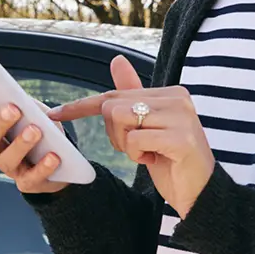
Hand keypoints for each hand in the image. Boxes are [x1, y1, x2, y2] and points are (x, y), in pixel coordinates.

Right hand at [0, 82, 70, 194]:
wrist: (60, 160)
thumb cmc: (39, 129)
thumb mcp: (31, 110)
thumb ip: (22, 101)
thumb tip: (17, 93)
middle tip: (12, 109)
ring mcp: (10, 168)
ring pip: (6, 161)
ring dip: (20, 145)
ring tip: (35, 130)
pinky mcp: (27, 182)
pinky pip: (32, 178)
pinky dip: (43, 167)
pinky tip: (53, 155)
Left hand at [47, 55, 216, 216]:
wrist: (200, 193)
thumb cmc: (171, 160)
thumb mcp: (146, 127)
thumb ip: (132, 95)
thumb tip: (117, 59)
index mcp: (169, 93)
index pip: (114, 93)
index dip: (81, 106)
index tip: (54, 114)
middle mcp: (177, 98)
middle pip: (112, 106)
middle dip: (114, 134)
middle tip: (137, 150)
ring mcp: (181, 116)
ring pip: (120, 119)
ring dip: (125, 145)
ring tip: (148, 154)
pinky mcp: (181, 138)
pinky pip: (134, 140)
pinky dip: (137, 156)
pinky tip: (156, 160)